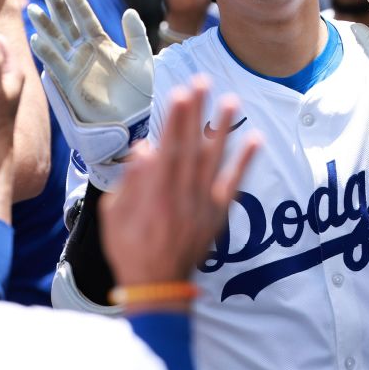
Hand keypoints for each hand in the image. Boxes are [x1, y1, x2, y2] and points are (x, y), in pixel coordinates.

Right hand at [28, 0, 153, 180]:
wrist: (130, 119)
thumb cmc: (138, 91)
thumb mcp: (141, 58)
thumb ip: (135, 34)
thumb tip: (130, 11)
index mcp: (102, 44)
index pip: (87, 19)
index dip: (78, 4)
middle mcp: (85, 52)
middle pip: (67, 25)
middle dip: (57, 8)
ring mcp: (74, 66)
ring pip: (56, 41)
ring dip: (45, 26)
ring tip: (34, 9)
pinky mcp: (67, 82)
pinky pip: (54, 63)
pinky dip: (45, 51)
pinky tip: (36, 37)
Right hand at [99, 79, 259, 289]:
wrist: (157, 287)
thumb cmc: (129, 249)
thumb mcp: (114, 215)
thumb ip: (130, 182)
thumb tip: (144, 149)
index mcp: (154, 194)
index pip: (168, 148)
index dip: (175, 120)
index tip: (180, 94)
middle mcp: (182, 196)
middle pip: (192, 147)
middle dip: (197, 113)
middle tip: (203, 82)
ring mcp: (202, 205)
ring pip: (214, 161)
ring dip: (224, 130)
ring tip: (232, 101)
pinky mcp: (216, 215)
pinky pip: (233, 185)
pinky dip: (245, 163)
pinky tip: (255, 141)